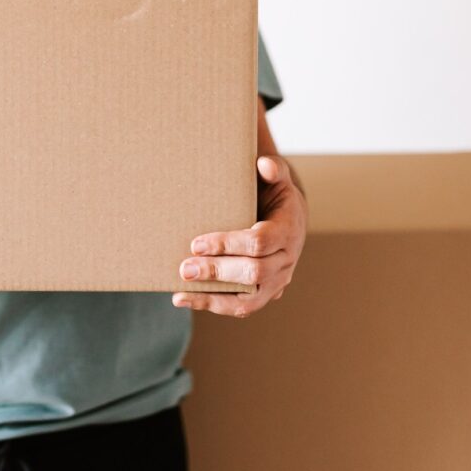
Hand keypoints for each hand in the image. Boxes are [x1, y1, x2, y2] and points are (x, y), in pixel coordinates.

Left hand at [172, 154, 306, 317]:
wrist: (289, 219)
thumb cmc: (275, 194)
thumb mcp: (277, 178)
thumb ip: (272, 169)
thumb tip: (263, 164)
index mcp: (288, 230)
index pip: (259, 242)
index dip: (228, 244)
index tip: (196, 243)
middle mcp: (286, 260)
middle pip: (253, 273)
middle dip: (217, 271)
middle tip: (185, 268)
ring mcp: (277, 281)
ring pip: (249, 298)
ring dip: (213, 296)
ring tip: (181, 291)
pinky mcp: (264, 293)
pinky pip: (241, 306)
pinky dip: (212, 305)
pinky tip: (183, 298)